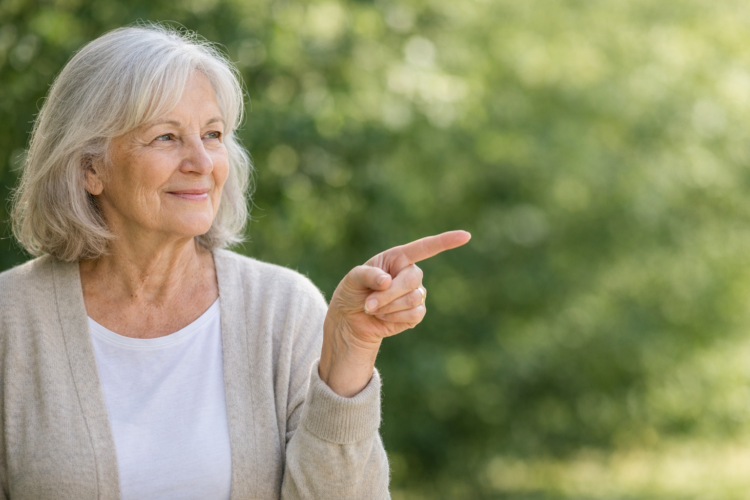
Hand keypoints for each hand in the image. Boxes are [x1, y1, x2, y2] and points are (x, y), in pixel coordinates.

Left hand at [319, 230, 470, 396]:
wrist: (352, 320)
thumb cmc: (352, 293)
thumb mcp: (352, 279)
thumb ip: (368, 275)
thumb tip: (387, 281)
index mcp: (398, 257)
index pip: (425, 247)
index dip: (446, 241)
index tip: (466, 236)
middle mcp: (410, 273)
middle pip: (413, 279)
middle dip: (390, 294)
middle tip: (369, 303)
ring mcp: (416, 293)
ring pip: (413, 299)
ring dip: (389, 307)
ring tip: (374, 308)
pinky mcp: (416, 312)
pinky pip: (415, 315)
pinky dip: (395, 318)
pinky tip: (385, 317)